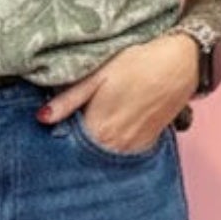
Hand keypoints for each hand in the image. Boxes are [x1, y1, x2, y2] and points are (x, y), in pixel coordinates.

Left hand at [37, 33, 198, 151]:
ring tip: (96, 123)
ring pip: (105, 155)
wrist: (179, 63)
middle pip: (86, 154)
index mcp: (99, 129)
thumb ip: (68, 99)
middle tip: (72, 123)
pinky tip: (114, 127)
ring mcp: (134, 147)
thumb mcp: (97, 75)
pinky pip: (124, 152)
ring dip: (96, 145)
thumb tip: (41, 118)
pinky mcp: (148, 143)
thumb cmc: (136, 63)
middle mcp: (116, 146)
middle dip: (76, 144)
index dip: (59, 137)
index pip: (69, 146)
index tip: (54, 128)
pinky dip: (115, 145)